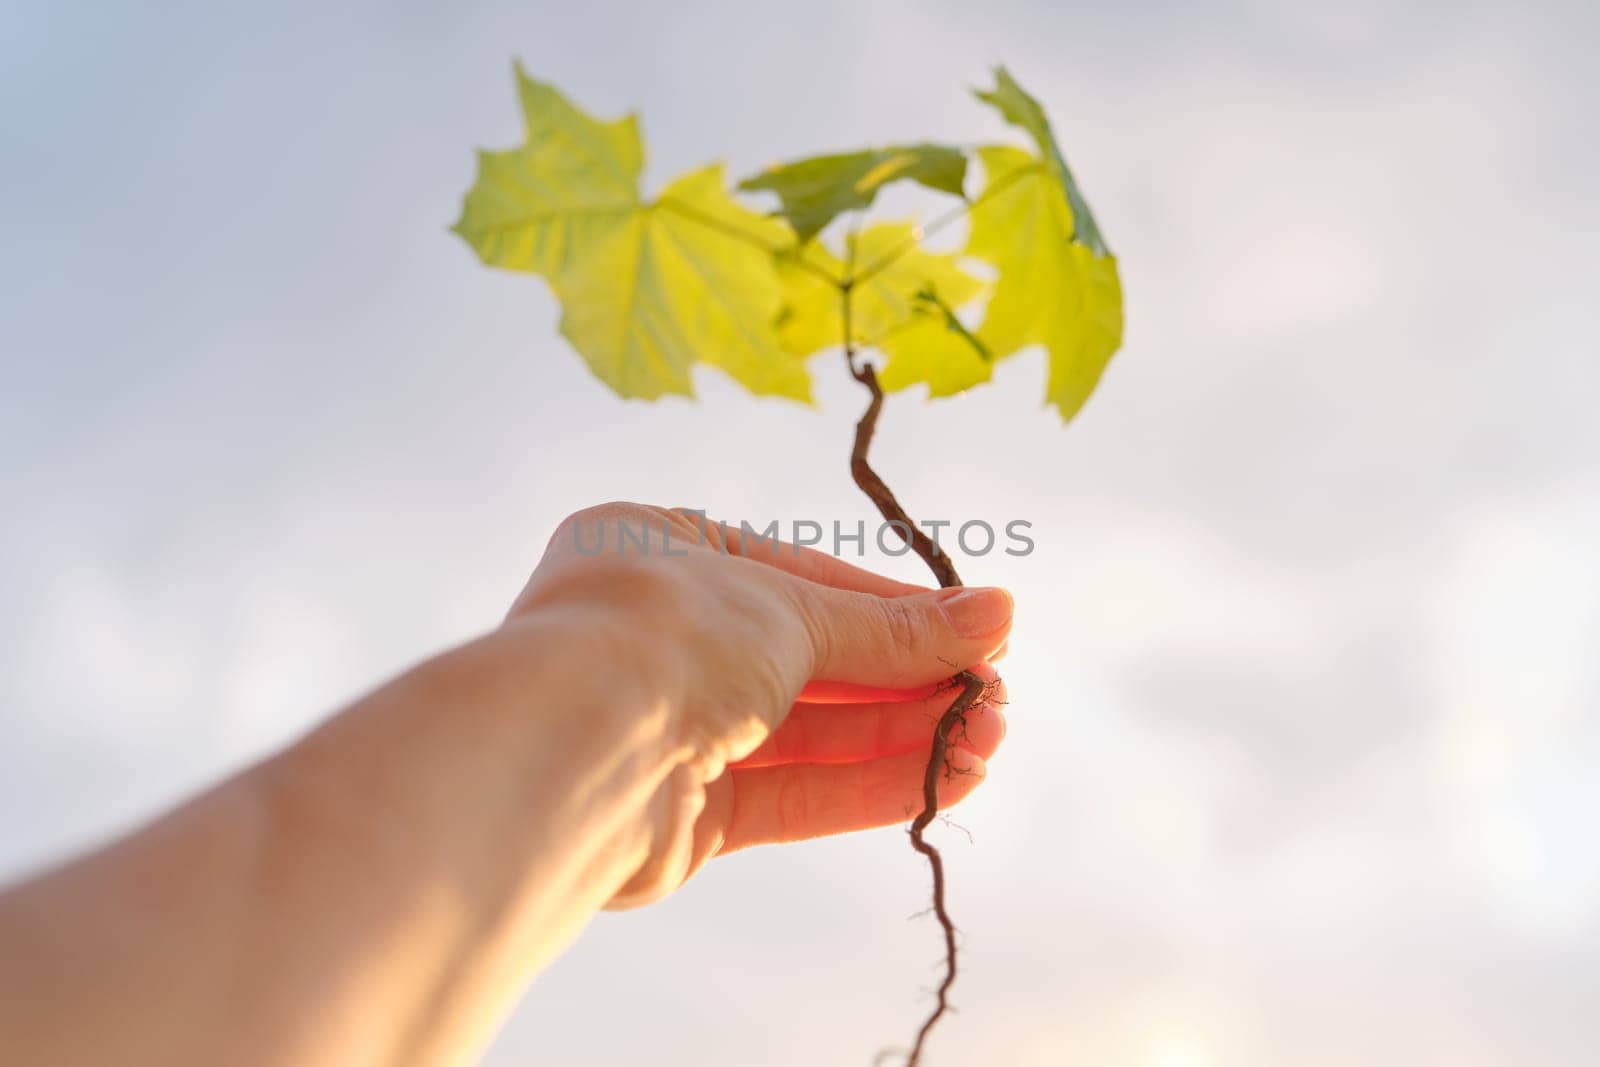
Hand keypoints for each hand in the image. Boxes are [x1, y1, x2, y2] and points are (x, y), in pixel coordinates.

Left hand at [509, 503, 1012, 907]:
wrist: (570, 750)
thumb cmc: (668, 632)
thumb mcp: (793, 608)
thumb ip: (894, 627)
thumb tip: (998, 614)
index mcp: (659, 552)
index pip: (802, 579)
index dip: (895, 610)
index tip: (978, 633)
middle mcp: (659, 638)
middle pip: (810, 662)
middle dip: (908, 682)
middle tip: (996, 700)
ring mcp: (667, 728)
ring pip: (806, 735)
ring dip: (901, 738)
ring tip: (989, 742)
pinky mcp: (681, 814)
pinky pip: (789, 794)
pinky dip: (865, 786)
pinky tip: (943, 780)